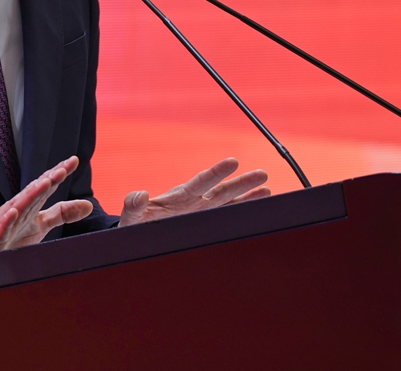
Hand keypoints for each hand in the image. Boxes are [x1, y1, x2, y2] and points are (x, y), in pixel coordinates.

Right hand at [0, 156, 93, 261]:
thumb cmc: (10, 236)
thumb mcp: (40, 224)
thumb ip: (62, 213)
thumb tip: (88, 205)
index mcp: (30, 204)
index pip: (46, 185)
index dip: (59, 173)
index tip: (74, 160)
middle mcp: (17, 208)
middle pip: (35, 191)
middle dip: (49, 179)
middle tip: (64, 168)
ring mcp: (5, 223)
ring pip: (19, 206)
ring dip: (31, 194)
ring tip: (46, 182)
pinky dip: (6, 220)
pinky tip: (12, 212)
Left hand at [118, 158, 269, 226]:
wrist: (140, 238)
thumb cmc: (136, 225)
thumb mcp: (132, 216)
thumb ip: (133, 205)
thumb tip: (139, 193)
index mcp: (180, 197)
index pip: (201, 182)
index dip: (217, 173)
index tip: (233, 162)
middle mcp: (196, 203)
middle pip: (223, 191)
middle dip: (242, 183)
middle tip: (262, 174)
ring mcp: (202, 215)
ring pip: (229, 204)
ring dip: (248, 198)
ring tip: (268, 190)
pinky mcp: (205, 227)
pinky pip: (227, 221)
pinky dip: (242, 216)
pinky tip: (258, 211)